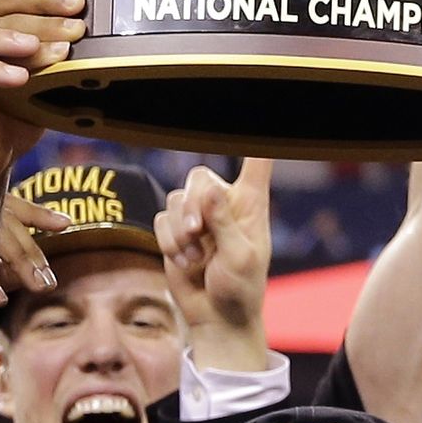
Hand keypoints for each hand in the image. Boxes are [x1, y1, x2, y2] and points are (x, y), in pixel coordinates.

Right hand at [157, 158, 272, 356]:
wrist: (217, 317)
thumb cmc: (240, 289)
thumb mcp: (240, 256)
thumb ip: (224, 223)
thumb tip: (209, 190)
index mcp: (250, 204)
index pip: (256, 161)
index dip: (257, 140)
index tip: (260, 106)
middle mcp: (224, 204)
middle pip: (199, 177)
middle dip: (193, 206)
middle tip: (198, 233)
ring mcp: (198, 218)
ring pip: (175, 200)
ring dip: (180, 232)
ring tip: (194, 256)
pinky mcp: (176, 233)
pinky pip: (161, 221)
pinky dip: (169, 243)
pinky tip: (185, 262)